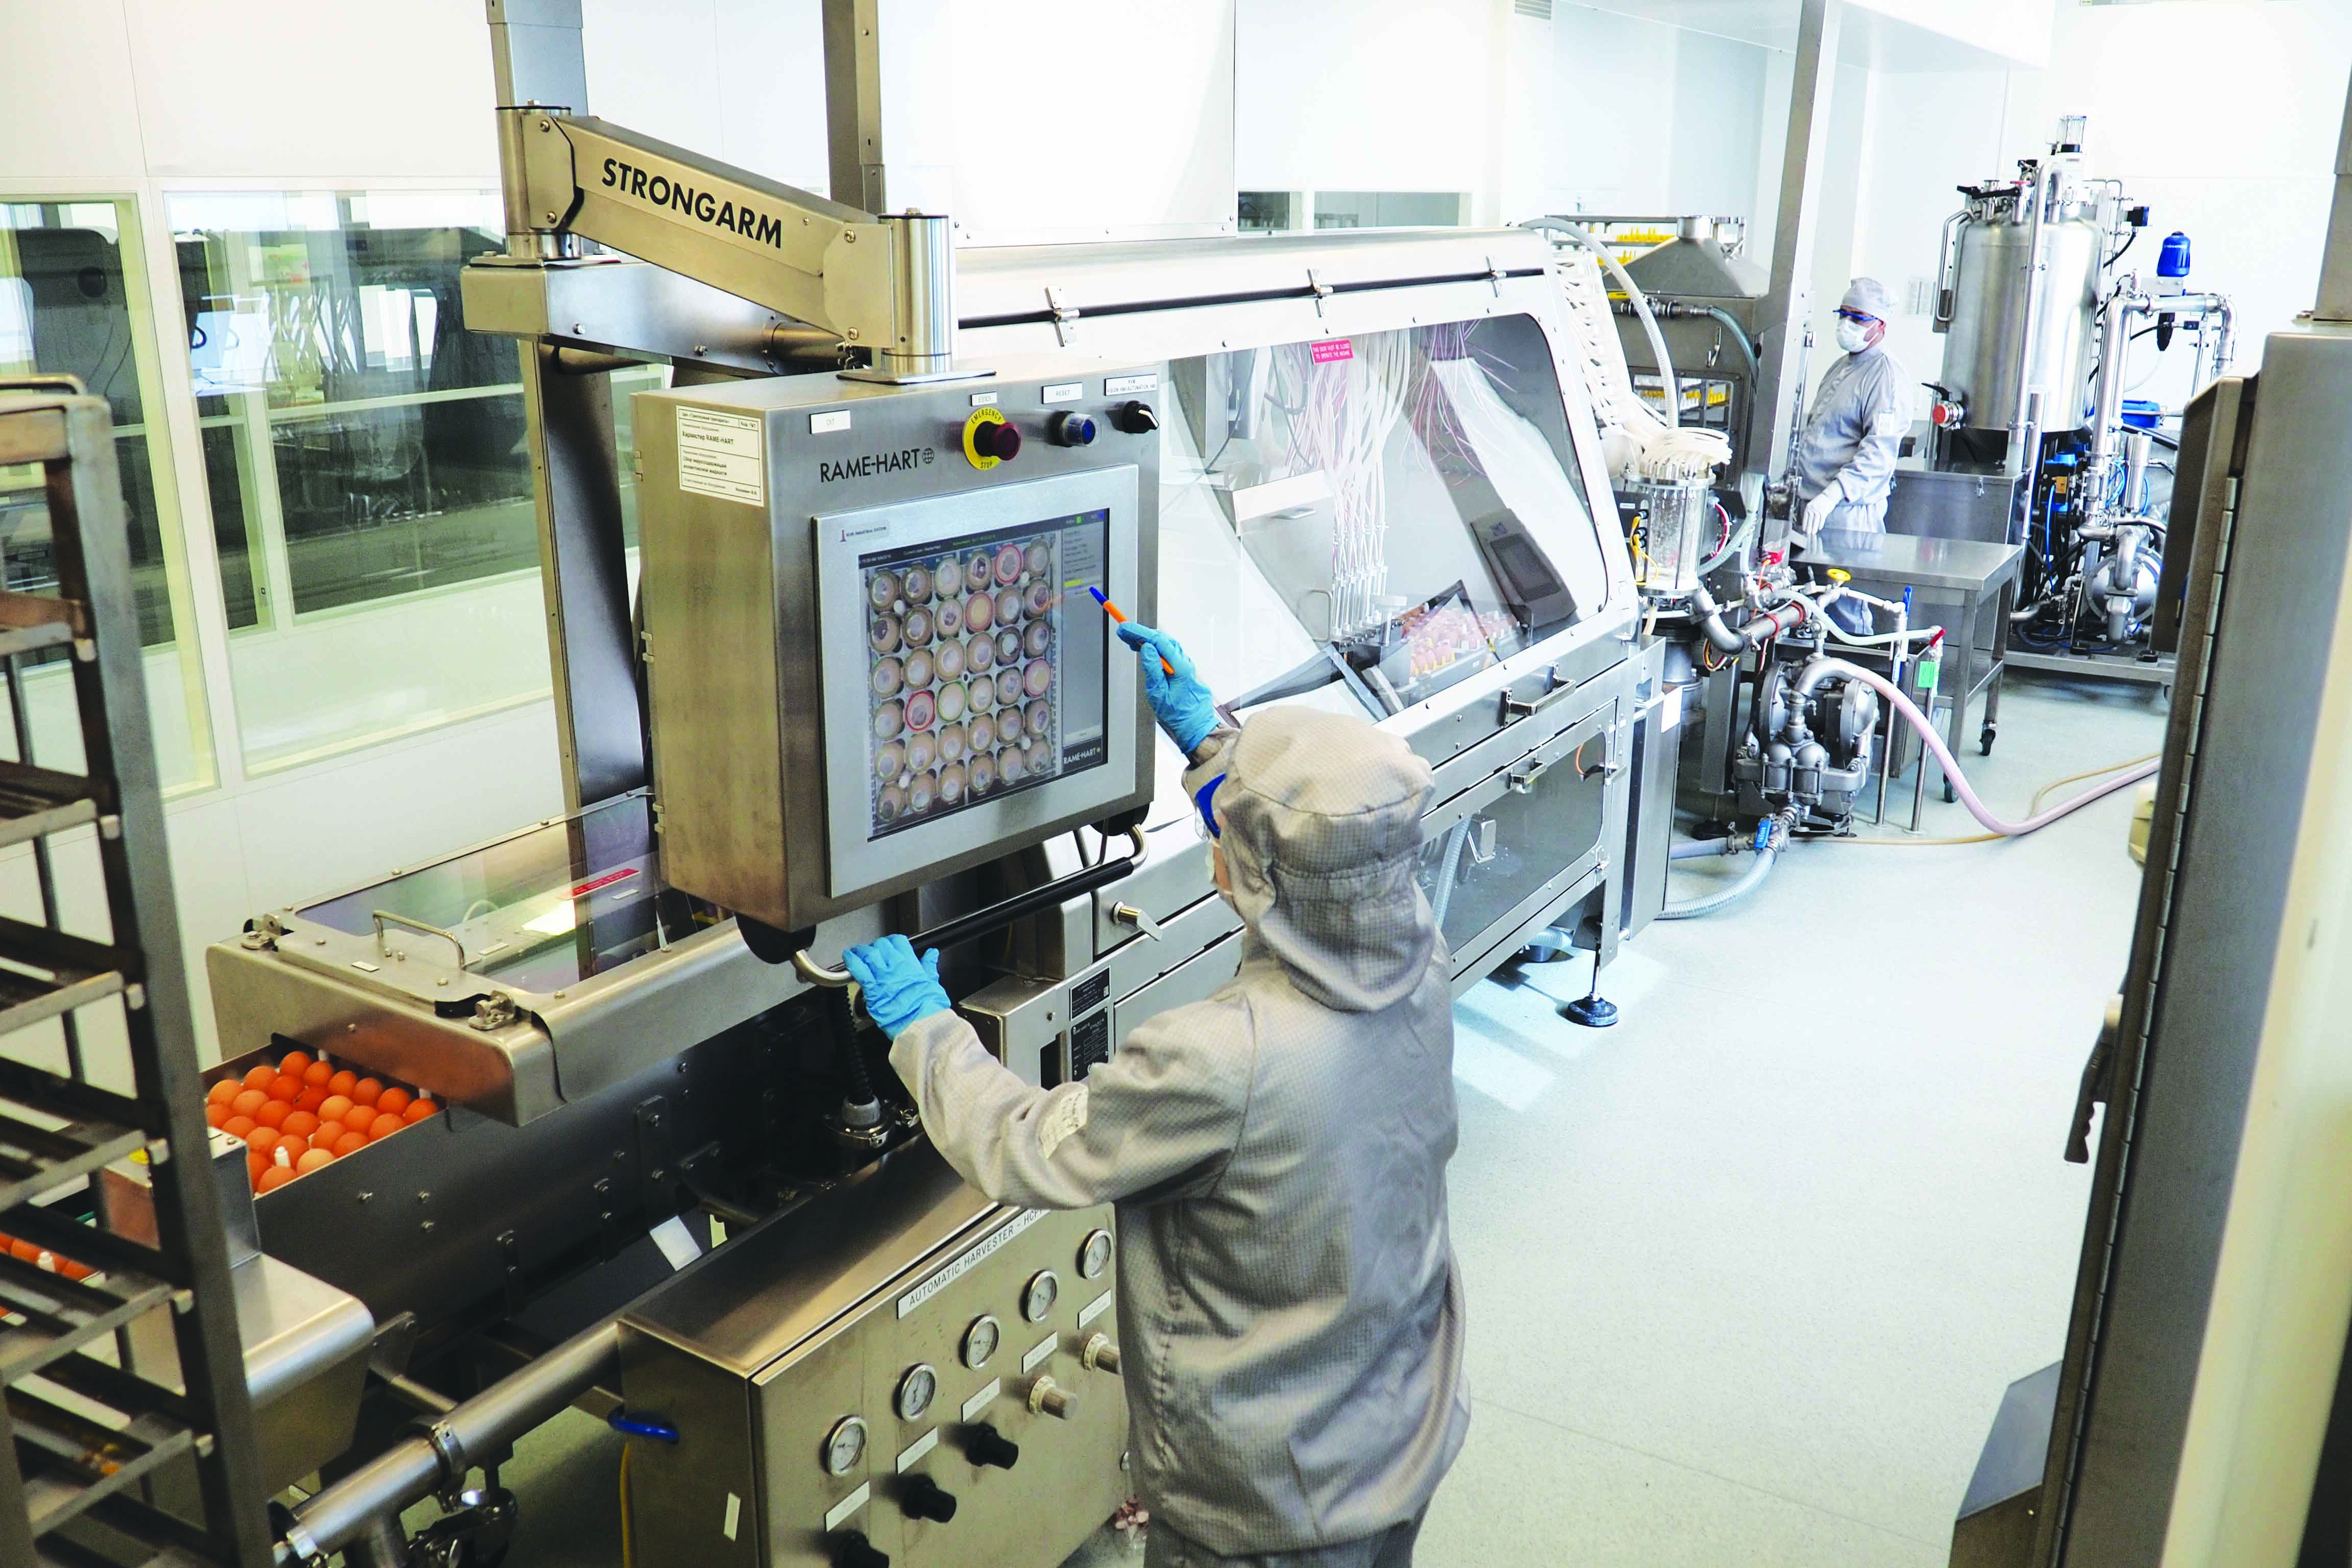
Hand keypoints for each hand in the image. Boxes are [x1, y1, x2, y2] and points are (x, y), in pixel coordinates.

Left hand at [842, 934, 951, 1040]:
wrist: (922, 1024)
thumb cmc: (929, 1008)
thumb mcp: (933, 982)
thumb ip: (929, 966)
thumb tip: (931, 954)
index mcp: (911, 964)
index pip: (898, 942)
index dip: (891, 941)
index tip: (889, 945)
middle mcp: (896, 967)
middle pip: (881, 946)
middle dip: (875, 946)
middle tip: (873, 951)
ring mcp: (883, 977)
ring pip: (868, 955)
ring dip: (861, 951)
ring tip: (857, 952)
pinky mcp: (872, 990)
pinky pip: (858, 970)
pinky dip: (851, 961)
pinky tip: (848, 957)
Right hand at [1116, 621, 1218, 755]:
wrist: (1195, 726)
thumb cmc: (1178, 715)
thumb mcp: (1159, 694)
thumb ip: (1152, 669)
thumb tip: (1146, 648)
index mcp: (1180, 667)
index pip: (1158, 641)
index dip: (1140, 632)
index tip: (1125, 628)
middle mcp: (1184, 663)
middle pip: (1161, 639)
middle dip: (1140, 633)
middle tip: (1122, 631)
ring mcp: (1184, 665)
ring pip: (1164, 645)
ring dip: (1146, 639)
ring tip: (1128, 638)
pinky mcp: (1181, 670)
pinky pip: (1166, 653)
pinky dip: (1153, 648)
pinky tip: (1143, 649)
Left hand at [1801, 487, 1840, 540]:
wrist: (1828, 496)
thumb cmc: (1820, 500)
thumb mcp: (1813, 504)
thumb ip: (1810, 511)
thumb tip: (1809, 520)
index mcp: (1808, 507)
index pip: (1805, 517)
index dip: (1804, 524)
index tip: (1804, 529)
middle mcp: (1813, 509)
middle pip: (1810, 520)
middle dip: (1809, 527)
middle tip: (1808, 533)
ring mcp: (1819, 510)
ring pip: (1816, 520)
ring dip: (1814, 527)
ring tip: (1813, 532)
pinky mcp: (1824, 511)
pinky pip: (1822, 519)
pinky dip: (1821, 524)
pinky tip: (1819, 528)